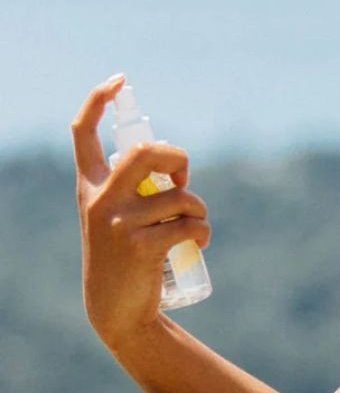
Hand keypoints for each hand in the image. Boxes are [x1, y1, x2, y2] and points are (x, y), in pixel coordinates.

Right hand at [71, 74, 211, 346]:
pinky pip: (190, 224)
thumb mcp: (116, 217)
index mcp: (90, 188)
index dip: (97, 102)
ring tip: (196, 226)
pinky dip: (203, 232)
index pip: (82, 134)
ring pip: (180, 196)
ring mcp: (118, 223)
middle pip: (143, 152)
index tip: (118, 81)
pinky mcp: (141, 247)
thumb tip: (174, 165)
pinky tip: (198, 244)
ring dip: (199, 209)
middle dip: (176, 157)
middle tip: (183, 177)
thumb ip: (132, 189)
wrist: (118, 311)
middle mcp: (99, 200)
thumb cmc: (125, 258)